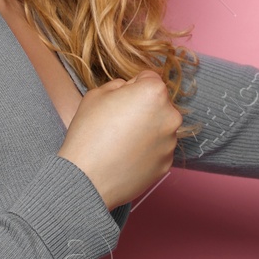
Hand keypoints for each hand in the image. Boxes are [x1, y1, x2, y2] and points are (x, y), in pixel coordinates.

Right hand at [56, 70, 183, 208]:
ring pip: (159, 127)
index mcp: (154, 93)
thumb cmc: (88, 135)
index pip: (149, 78)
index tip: (118, 100)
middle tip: (118, 122)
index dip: (131, 86)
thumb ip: (118, 85)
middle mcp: (170, 116)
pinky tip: (126, 156)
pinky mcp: (166, 164)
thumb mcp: (96, 95)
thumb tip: (128, 88)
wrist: (88, 179)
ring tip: (120, 142)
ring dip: (146, 130)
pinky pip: (157, 149)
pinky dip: (146, 150)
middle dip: (142, 108)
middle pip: (157, 104)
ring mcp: (170, 142)